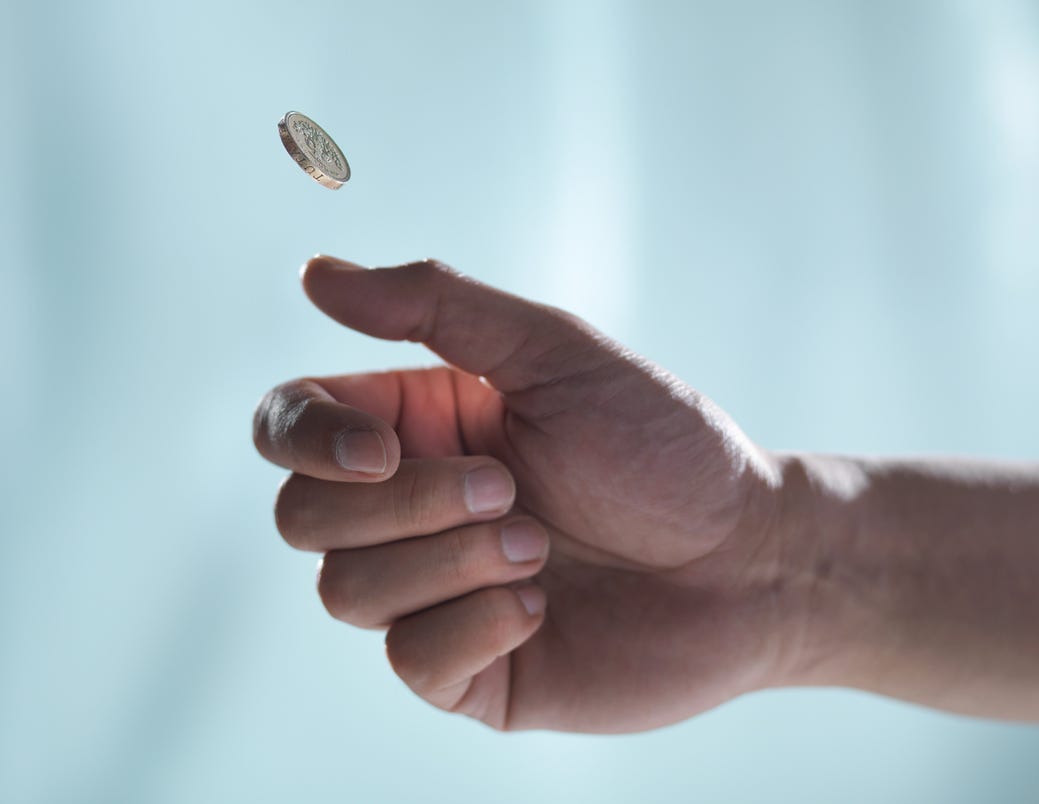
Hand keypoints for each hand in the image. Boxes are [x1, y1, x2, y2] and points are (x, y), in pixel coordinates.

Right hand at [253, 256, 818, 732]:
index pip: (288, 427)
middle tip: (510, 490)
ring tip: (539, 546)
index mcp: (419, 425)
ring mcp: (432, 594)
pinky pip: (410, 661)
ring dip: (447, 563)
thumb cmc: (663, 447)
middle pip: (303, 517)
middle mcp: (410, 510)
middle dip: (404, 505)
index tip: (387, 447)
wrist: (749, 558)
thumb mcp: (556, 351)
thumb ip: (435, 305)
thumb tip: (314, 273)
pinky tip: (543, 607)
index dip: (308, 439)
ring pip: (344, 593)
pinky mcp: (467, 670)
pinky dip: (474, 626)